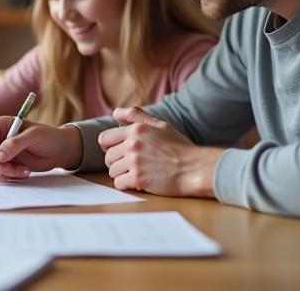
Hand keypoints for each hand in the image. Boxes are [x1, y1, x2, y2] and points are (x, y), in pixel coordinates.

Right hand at [0, 116, 81, 182]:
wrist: (59, 150)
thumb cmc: (48, 136)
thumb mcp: (34, 135)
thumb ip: (16, 143)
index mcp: (0, 126)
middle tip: (13, 168)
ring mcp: (0, 155)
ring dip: (4, 173)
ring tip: (24, 171)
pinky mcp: (6, 166)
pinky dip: (8, 178)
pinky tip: (24, 173)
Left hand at [98, 107, 221, 196]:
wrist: (194, 168)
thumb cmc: (180, 147)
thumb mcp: (161, 125)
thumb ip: (137, 116)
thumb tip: (115, 113)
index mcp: (136, 130)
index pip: (104, 138)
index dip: (109, 147)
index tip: (118, 153)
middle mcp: (133, 144)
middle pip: (108, 157)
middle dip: (116, 162)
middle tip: (130, 166)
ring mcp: (135, 162)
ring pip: (112, 171)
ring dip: (121, 174)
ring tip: (136, 173)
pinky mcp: (138, 179)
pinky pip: (119, 183)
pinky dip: (126, 185)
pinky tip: (137, 182)